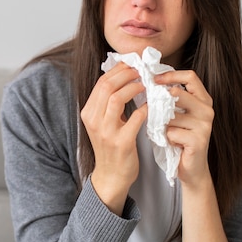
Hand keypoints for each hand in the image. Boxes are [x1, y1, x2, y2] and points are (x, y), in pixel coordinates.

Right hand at [80, 62, 147, 214]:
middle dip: (126, 74)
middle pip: (107, 86)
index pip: (101, 83)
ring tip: (146, 84)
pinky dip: (145, 108)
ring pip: (117, 98)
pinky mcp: (121, 142)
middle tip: (141, 71)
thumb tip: (123, 77)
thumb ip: (109, 103)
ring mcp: (106, 132)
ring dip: (134, 87)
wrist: (111, 176)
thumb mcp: (103, 122)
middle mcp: (94, 120)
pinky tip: (152, 105)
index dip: (118, 70)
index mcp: (88, 113)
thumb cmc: (111, 147)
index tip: (132, 64)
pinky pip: (135, 118)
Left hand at [154, 70, 213, 188]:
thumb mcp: (176, 115)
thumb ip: (171, 99)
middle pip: (179, 93)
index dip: (171, 75)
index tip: (154, 79)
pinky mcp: (199, 140)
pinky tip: (173, 144)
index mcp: (203, 100)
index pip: (190, 77)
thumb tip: (152, 83)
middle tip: (155, 112)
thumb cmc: (180, 139)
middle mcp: (207, 110)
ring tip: (169, 134)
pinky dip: (167, 138)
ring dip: (163, 125)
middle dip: (161, 102)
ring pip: (171, 115)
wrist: (191, 169)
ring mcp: (205, 125)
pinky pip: (172, 131)